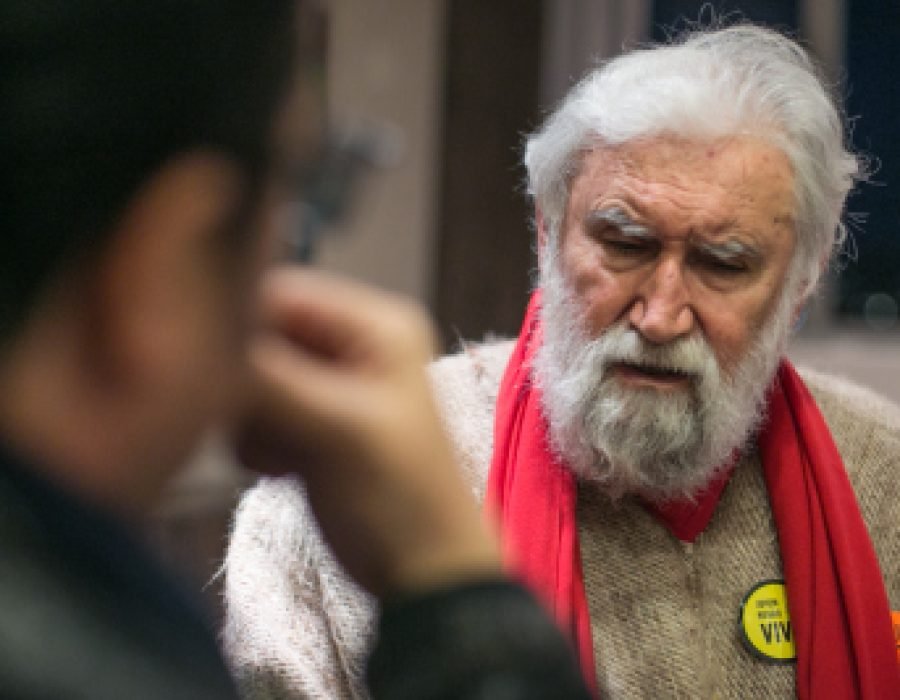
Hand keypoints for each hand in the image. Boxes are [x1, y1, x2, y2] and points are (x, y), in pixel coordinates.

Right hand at [236, 266, 500, 597]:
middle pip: (260, 335)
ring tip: (283, 456)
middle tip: (261, 428)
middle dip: (247, 383)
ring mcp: (330, 383)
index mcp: (374, 324)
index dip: (238, 326)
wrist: (423, 571)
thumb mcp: (337, 430)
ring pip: (250, 376)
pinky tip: (284, 468)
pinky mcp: (311, 420)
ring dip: (251, 418)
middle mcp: (352, 342)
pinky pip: (256, 410)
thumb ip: (269, 380)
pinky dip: (258, 440)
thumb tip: (204, 344)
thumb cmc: (398, 495)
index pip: (281, 293)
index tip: (208, 370)